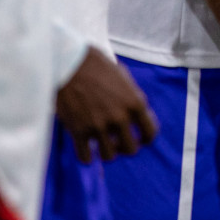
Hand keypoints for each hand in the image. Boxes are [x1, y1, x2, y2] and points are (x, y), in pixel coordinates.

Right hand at [55, 47, 157, 162]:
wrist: (69, 61)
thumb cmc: (96, 65)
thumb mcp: (123, 77)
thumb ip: (131, 97)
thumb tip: (136, 115)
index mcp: (135, 102)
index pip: (150, 133)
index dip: (145, 138)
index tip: (139, 138)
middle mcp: (120, 117)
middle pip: (131, 149)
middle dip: (125, 147)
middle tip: (117, 142)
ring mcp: (99, 126)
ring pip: (109, 156)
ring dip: (106, 151)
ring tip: (101, 144)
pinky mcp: (78, 131)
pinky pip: (86, 158)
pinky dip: (86, 156)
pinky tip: (85, 147)